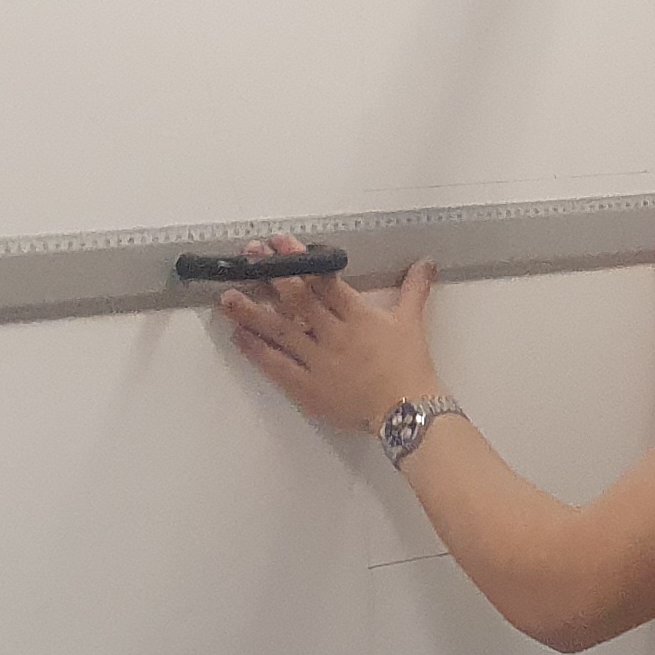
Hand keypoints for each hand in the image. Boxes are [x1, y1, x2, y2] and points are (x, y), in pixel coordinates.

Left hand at [218, 234, 442, 435]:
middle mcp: (334, 336)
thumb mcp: (412, 323)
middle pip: (298, 301)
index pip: (325, 281)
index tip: (281, 243)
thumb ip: (414, 290)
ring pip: (280, 332)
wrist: (407, 411)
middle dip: (273, 275)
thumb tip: (426, 262)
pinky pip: (277, 366)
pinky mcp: (307, 388)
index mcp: (358, 316)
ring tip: (228, 296)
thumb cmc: (410, 367)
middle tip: (251, 255)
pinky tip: (238, 336)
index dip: (301, 260)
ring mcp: (318, 362)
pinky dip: (257, 351)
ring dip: (253, 312)